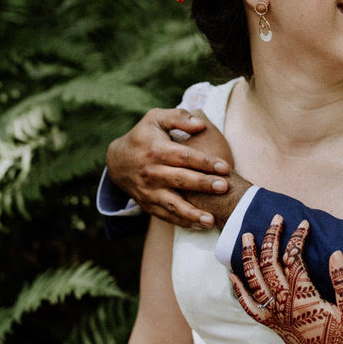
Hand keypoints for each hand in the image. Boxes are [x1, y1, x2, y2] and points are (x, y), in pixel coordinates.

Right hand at [105, 107, 233, 227]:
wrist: (117, 161)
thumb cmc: (143, 136)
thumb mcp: (156, 118)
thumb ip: (178, 118)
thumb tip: (201, 125)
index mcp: (156, 150)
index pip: (184, 157)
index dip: (205, 162)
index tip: (225, 167)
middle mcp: (151, 173)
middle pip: (181, 180)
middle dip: (203, 185)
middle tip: (224, 187)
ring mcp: (148, 191)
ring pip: (172, 204)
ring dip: (192, 213)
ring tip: (211, 220)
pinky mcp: (147, 204)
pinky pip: (166, 216)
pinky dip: (182, 222)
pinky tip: (200, 226)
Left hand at [229, 216, 342, 343]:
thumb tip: (336, 253)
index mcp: (303, 299)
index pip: (293, 259)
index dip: (297, 238)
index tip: (304, 223)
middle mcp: (284, 305)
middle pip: (270, 265)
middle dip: (271, 238)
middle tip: (275, 219)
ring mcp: (275, 316)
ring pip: (255, 282)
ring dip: (249, 258)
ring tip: (247, 237)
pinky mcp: (272, 326)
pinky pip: (249, 307)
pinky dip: (239, 291)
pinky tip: (232, 277)